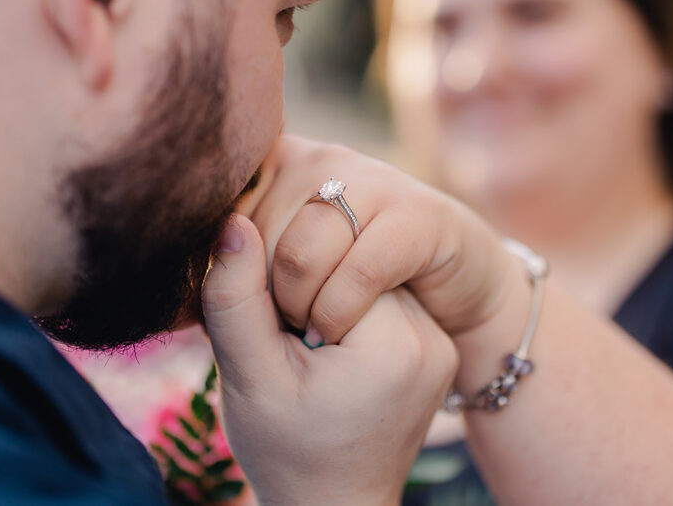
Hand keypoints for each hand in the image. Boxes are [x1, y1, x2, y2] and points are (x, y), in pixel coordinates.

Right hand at [202, 214, 457, 505]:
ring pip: (368, 276)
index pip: (333, 258)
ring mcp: (439, 342)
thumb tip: (233, 221)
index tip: (275, 330)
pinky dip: (353, 310)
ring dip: (330, 294)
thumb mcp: (249, 377)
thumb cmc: (285, 451)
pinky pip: (386, 300)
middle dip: (311, 285)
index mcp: (394, 343)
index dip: (287, 279)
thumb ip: (236, 299)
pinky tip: (331, 347)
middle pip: (355, 263)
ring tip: (309, 344)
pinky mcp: (436, 348)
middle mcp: (431, 336)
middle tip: (288, 336)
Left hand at [239, 135, 522, 346]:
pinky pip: (359, 269)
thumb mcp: (282, 269)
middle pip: (252, 238)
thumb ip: (234, 263)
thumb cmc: (350, 280)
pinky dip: (340, 313)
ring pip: (299, 253)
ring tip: (309, 331)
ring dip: (298, 310)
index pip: (217, 214)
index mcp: (276, 162)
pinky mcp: (416, 214)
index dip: (216, 270)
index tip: (236, 307)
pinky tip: (338, 331)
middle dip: (260, 298)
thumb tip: (178, 272)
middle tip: (281, 328)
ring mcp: (369, 179)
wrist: (449, 287)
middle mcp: (318, 158)